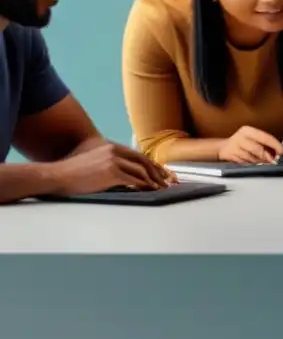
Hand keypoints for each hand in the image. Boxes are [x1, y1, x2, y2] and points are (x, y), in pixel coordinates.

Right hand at [50, 142, 175, 194]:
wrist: (58, 176)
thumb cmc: (74, 173)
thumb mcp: (95, 162)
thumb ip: (112, 163)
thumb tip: (127, 173)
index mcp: (112, 147)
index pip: (138, 155)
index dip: (153, 165)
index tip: (162, 172)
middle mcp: (115, 151)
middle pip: (144, 161)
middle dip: (158, 172)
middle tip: (168, 181)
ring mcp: (114, 161)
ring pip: (141, 171)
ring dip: (154, 181)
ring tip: (162, 188)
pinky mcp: (111, 172)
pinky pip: (134, 180)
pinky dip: (145, 186)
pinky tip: (150, 191)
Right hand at [218, 126, 282, 163]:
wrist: (222, 147)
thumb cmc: (243, 142)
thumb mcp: (253, 138)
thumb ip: (265, 144)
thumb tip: (279, 151)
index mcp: (248, 130)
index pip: (265, 137)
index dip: (275, 145)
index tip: (282, 151)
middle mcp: (240, 137)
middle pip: (257, 149)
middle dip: (267, 156)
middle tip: (273, 160)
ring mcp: (234, 148)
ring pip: (251, 158)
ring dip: (259, 162)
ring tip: (262, 162)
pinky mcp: (231, 157)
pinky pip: (245, 163)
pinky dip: (251, 165)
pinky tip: (253, 163)